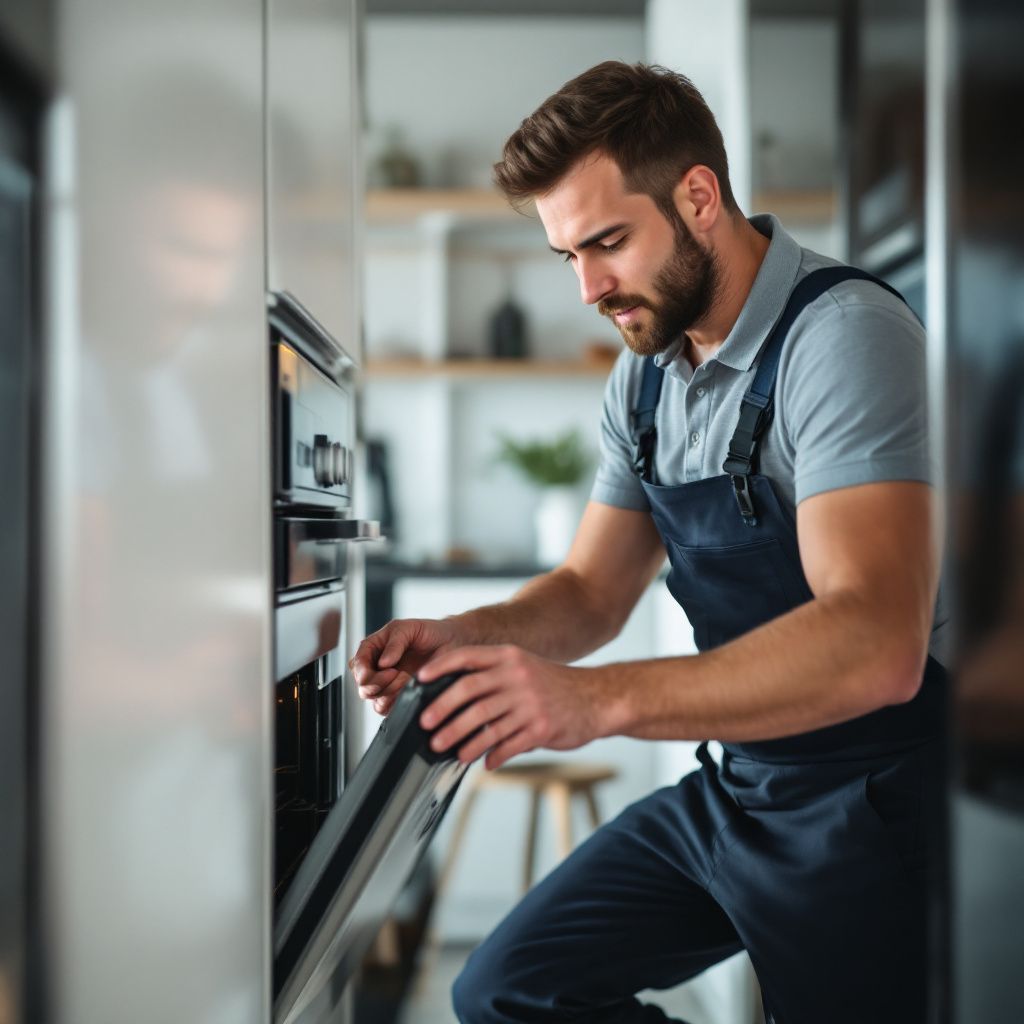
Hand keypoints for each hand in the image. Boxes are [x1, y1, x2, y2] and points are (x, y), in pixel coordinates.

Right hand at [350, 618, 461, 715]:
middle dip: (376, 684)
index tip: (385, 669)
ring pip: (376, 701)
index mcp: (373, 650)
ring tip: (407, 679)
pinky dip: (399, 703)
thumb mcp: (409, 628)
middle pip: (363, 687)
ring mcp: (389, 685)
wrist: (452, 642)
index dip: (364, 671)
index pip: (356, 665)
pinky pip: (391, 709)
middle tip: (396, 673)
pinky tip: (410, 690)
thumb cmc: (428, 632)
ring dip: (389, 693)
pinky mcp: (401, 697)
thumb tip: (383, 663)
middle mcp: (377, 669)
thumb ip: (395, 642)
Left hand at [417, 645, 603, 769]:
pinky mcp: (542, 727)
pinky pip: (509, 744)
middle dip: (443, 710)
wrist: (597, 697)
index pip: (467, 657)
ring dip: (462, 740)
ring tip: (447, 750)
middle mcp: (518, 676)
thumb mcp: (524, 667)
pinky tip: (485, 763)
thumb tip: (453, 696)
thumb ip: (493, 675)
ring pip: (486, 723)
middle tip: (427, 726)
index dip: (440, 667)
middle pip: (470, 691)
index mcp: (510, 657)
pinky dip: (493, 756)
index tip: (419, 680)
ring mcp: (530, 702)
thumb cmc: (553, 685)